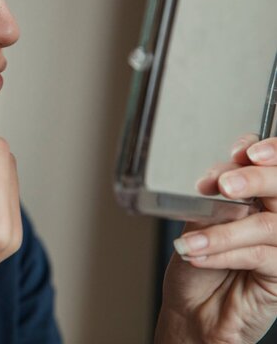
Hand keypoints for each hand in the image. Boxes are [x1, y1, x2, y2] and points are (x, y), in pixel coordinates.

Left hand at [156, 134, 276, 343]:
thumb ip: (217, 196)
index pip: (274, 163)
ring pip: (267, 224)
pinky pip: (259, 255)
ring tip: (191, 240)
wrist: (192, 309)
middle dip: (254, 179)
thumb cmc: (196, 262)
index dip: (268, 151)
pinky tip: (197, 255)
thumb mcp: (200, 219)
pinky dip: (222, 253)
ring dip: (223, 230)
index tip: (242, 152)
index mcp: (260, 195)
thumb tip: (224, 175)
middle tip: (225, 186)